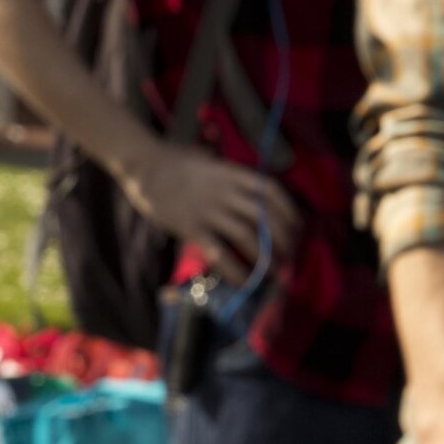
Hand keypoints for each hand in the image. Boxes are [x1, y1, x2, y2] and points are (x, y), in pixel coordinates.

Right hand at [125, 140, 301, 282]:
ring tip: (273, 273)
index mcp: (234, 174)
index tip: (298, 229)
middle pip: (265, 217)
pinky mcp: (191, 228)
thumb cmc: (178, 162)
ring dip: (265, 257)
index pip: (272, 193)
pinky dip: (235, 269)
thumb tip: (251, 197)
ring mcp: (208, 210)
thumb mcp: (213, 161)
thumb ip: (232, 178)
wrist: (146, 166)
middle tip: (288, 257)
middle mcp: (226, 192)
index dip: (290, 212)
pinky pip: (219, 252)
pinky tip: (244, 281)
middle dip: (283, 240)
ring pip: (247, 236)